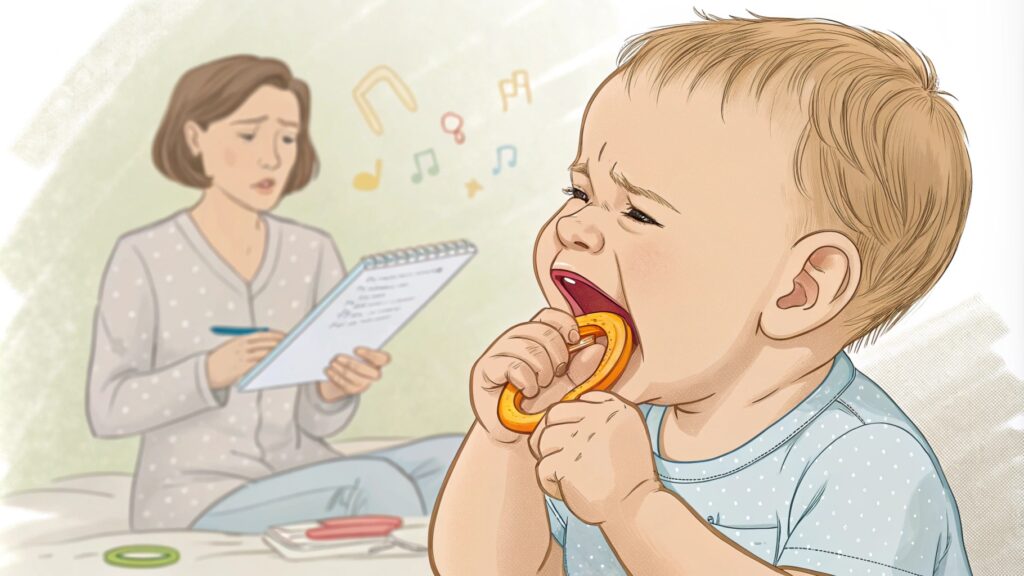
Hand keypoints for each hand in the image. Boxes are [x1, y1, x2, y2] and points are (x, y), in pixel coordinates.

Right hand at [206, 331, 285, 389]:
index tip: (285, 335)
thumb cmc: (224, 360)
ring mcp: (241, 357)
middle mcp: (241, 347)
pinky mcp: (240, 369)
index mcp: (240, 339)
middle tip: (290, 345)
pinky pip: (257, 365)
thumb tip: (268, 343)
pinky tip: (274, 364)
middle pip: (265, 343)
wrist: (206, 372)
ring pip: (263, 354)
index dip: (275, 334)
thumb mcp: (233, 347)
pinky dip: (267, 364)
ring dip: (275, 354)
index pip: (261, 334)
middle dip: (279, 344)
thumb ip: (248, 344)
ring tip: (285, 355)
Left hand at [317, 346, 390, 401]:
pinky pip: (346, 385)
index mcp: (379, 361)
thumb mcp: (356, 348)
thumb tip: (343, 338)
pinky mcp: (355, 390)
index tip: (355, 349)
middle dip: (353, 364)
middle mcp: (375, 374)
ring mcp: (366, 383)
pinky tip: (328, 370)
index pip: (385, 359)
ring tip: (331, 362)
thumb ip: (355, 344)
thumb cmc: (353, 355)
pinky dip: (336, 377)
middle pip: (372, 372)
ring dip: (342, 370)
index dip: (371, 355)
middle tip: (338, 357)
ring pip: (356, 379)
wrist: (346, 370)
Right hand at [470, 308, 606, 443]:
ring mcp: (497, 352)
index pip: (548, 315)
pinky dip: (527, 380)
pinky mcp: (485, 369)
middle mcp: (514, 340)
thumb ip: (582, 368)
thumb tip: (597, 347)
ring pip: (528, 346)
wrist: (517, 434)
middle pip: (541, 329)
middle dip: (557, 355)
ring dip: (542, 370)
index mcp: (533, 338)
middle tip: (556, 375)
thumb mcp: (567, 387)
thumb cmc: (539, 407)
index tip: (574, 340)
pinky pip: (513, 365)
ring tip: (540, 387)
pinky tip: (527, 392)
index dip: (564, 323)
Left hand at [529, 391, 660, 524]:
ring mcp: (581, 441)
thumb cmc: (627, 473)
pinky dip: (550, 483)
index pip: (569, 405)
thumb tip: (559, 412)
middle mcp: (598, 419)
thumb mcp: (626, 430)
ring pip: (543, 440)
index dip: (565, 425)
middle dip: (551, 438)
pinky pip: (542, 468)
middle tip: (562, 459)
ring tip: (567, 475)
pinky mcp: (567, 465)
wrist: (637, 507)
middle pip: (552, 418)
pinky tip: (567, 490)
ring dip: (550, 459)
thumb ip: (599, 414)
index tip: (576, 445)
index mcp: (614, 408)